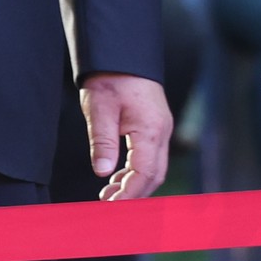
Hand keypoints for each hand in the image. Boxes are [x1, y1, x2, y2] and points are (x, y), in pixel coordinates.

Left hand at [81, 73, 171, 200]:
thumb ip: (102, 141)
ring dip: (134, 184)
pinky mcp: (153, 126)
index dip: (130, 193)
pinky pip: (149, 156)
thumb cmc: (109, 77)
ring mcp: (160, 129)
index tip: (113, 207)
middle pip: (154, 174)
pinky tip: (116, 178)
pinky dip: (134, 171)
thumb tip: (102, 173)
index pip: (145, 172)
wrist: (121, 53)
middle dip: (134, 194)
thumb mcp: (99, 107)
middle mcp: (161, 131)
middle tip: (110, 207)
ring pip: (153, 167)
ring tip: (108, 196)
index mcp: (151, 129)